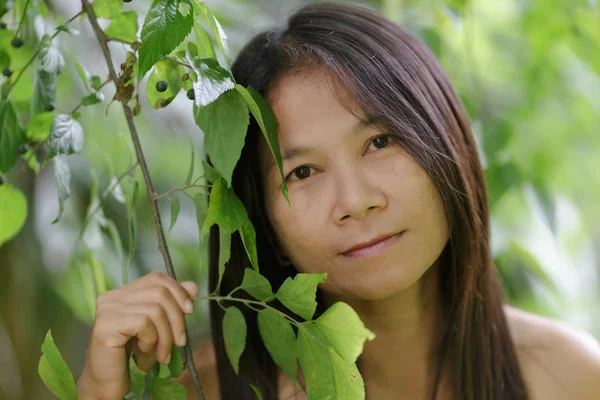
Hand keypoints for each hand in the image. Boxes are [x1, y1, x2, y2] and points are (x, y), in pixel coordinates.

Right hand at [76, 271, 198, 398]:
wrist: (107, 382)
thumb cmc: (132, 355)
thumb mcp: (157, 327)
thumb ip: (172, 305)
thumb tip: (193, 287)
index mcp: (124, 292)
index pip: (157, 278)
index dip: (178, 290)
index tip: (190, 310)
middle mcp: (113, 296)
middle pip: (160, 292)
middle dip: (177, 319)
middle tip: (180, 342)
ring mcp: (107, 309)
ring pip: (155, 310)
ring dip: (166, 336)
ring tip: (162, 354)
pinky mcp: (106, 325)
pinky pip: (143, 323)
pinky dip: (151, 340)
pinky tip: (142, 351)